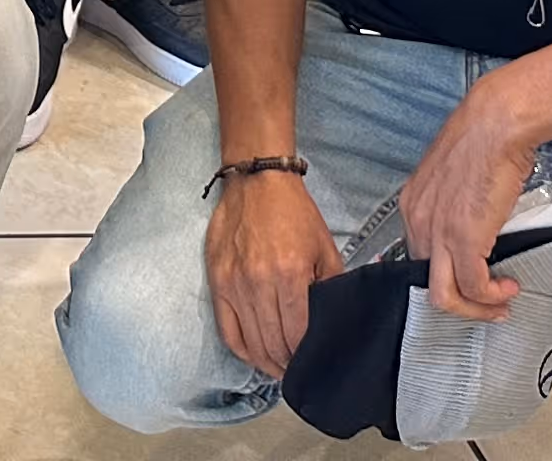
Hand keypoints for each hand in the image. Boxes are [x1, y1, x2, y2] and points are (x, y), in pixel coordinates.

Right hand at [203, 166, 341, 381]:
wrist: (257, 182)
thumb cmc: (295, 214)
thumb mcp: (326, 248)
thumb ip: (331, 287)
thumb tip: (334, 322)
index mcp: (290, 274)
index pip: (298, 333)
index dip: (306, 354)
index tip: (313, 362)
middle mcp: (259, 282)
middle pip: (274, 343)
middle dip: (288, 363)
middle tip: (298, 370)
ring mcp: (234, 283)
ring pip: (251, 342)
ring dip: (267, 362)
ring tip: (279, 367)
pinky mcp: (217, 281)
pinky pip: (227, 329)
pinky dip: (242, 349)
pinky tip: (254, 355)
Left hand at [392, 82, 542, 323]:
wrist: (496, 124)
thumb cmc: (482, 141)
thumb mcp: (454, 179)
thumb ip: (454, 207)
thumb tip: (473, 230)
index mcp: (413, 205)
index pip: (419, 258)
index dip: (447, 277)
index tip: (468, 284)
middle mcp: (418, 222)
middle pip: (428, 283)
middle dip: (462, 302)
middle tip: (488, 304)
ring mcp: (438, 233)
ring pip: (445, 297)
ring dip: (476, 310)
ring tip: (500, 304)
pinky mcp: (464, 239)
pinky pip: (473, 288)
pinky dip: (492, 297)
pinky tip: (508, 288)